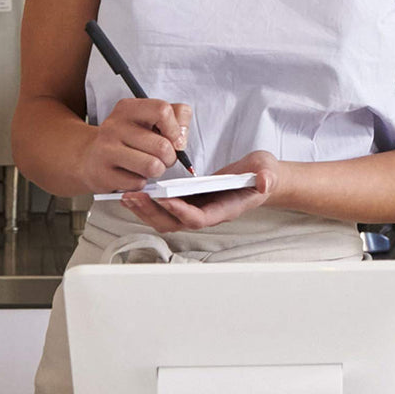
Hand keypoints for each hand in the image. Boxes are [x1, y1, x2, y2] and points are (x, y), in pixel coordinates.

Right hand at [77, 97, 192, 194]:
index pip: (163, 110)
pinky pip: (138, 183)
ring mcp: (106, 150)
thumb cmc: (126, 140)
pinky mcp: (103, 174)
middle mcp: (114, 126)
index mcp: (127, 108)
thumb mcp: (148, 120)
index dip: (176, 129)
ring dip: (157, 171)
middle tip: (161, 158)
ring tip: (148, 166)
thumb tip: (180, 140)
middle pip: (162, 145)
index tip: (174, 139)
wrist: (89, 158)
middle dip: (170, 157)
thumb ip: (175, 117)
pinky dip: (140, 183)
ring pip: (153, 166)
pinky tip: (130, 175)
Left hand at [118, 150, 279, 231]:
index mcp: (224, 209)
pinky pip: (163, 209)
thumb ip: (266, 176)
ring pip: (164, 219)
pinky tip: (134, 191)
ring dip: (145, 209)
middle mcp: (207, 214)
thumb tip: (265, 181)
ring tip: (126, 194)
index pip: (198, 217)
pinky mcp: (188, 202)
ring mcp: (195, 209)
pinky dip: (147, 202)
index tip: (163, 198)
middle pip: (174, 223)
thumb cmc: (262, 175)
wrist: (259, 178)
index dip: (180, 210)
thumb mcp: (267, 171)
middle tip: (133, 196)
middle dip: (152, 212)